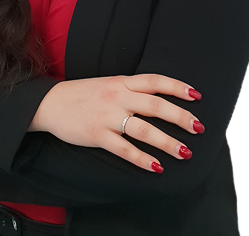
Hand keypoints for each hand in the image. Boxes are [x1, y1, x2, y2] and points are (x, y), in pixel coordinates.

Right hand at [29, 74, 202, 171]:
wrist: (50, 102)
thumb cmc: (83, 93)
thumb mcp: (108, 83)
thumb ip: (131, 89)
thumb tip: (159, 97)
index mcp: (121, 82)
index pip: (154, 81)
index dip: (176, 87)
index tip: (196, 95)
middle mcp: (117, 96)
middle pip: (155, 105)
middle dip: (180, 117)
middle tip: (198, 127)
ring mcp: (107, 116)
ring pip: (144, 129)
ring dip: (167, 142)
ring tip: (185, 152)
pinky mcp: (97, 135)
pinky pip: (124, 149)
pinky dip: (142, 159)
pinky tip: (156, 167)